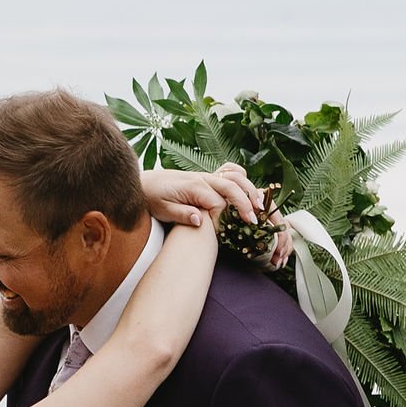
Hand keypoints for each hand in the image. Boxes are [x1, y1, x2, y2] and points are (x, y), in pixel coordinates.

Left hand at [142, 161, 262, 231]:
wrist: (145, 182)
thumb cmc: (153, 197)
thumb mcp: (162, 209)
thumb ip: (181, 214)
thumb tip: (199, 220)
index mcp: (193, 187)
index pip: (217, 202)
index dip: (225, 217)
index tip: (228, 232)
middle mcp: (203, 179)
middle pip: (231, 187)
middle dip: (245, 203)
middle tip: (254, 220)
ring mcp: (207, 176)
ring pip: (235, 179)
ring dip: (249, 191)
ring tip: (259, 207)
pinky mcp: (208, 178)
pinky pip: (230, 173)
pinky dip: (243, 179)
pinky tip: (250, 190)